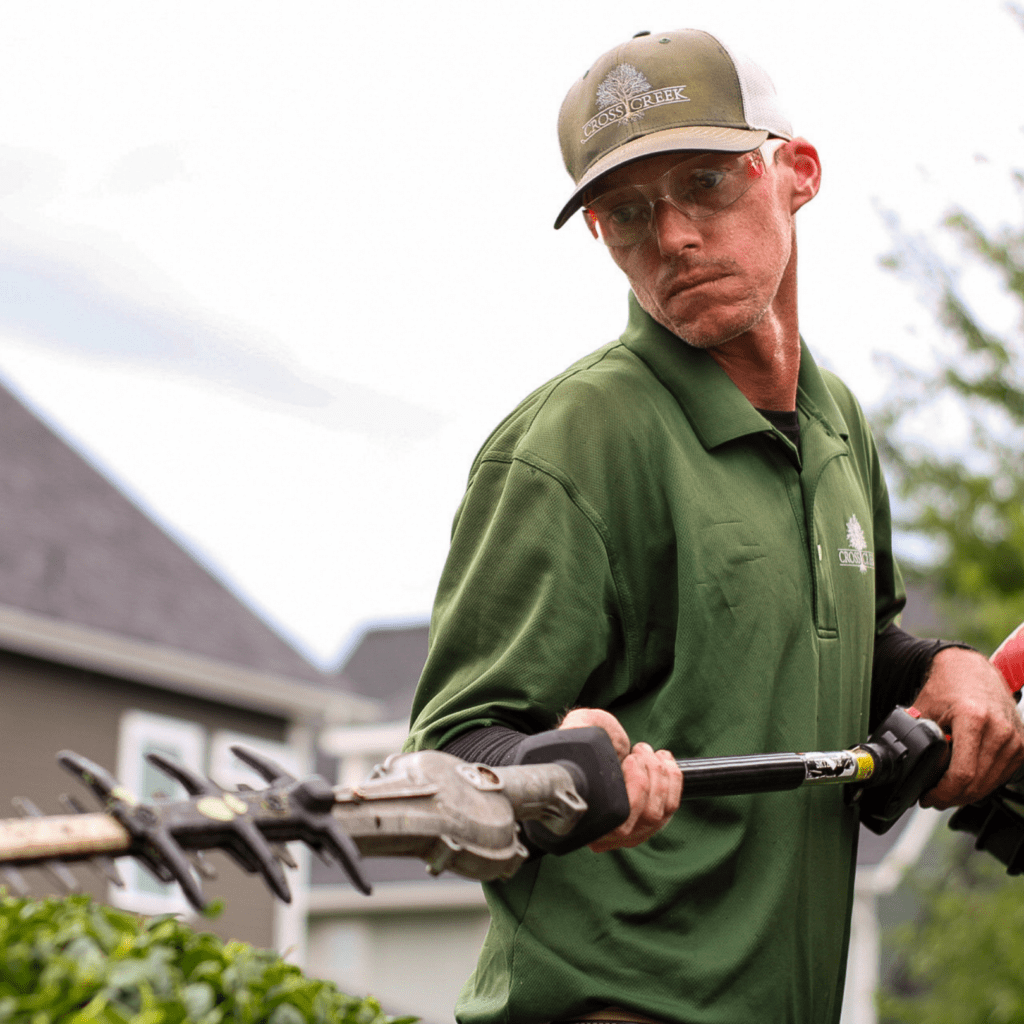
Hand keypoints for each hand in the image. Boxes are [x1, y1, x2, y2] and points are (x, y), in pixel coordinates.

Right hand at [558, 708, 681, 851]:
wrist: (600, 740)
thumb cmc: (586, 736)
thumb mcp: (577, 727)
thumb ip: (575, 729)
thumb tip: (578, 732)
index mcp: (582, 817)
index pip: (616, 826)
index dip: (631, 797)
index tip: (625, 763)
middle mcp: (607, 833)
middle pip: (645, 819)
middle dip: (648, 778)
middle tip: (635, 754)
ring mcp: (631, 830)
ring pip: (659, 813)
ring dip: (659, 775)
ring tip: (645, 752)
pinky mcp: (650, 821)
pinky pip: (671, 806)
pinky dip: (672, 779)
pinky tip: (662, 760)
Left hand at [913, 647, 1023, 808]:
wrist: (970, 669)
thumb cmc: (946, 685)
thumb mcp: (925, 710)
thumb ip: (920, 739)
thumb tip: (909, 767)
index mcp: (974, 720)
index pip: (962, 774)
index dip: (943, 793)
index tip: (929, 797)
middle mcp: (999, 730)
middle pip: (977, 784)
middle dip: (952, 797)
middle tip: (934, 798)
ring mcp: (1014, 739)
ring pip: (991, 784)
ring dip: (968, 793)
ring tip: (947, 790)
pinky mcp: (1021, 745)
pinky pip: (1001, 775)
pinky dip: (983, 782)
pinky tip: (966, 779)